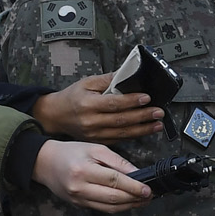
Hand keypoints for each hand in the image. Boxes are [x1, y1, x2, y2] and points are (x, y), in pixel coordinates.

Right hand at [32, 72, 165, 140]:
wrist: (56, 116)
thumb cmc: (72, 97)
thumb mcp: (87, 83)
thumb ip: (108, 79)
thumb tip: (128, 73)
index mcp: (87, 104)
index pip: (113, 103)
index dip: (131, 101)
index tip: (147, 98)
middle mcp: (91, 121)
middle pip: (121, 120)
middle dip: (143, 116)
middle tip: (158, 112)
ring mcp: (94, 134)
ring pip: (122, 133)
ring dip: (143, 129)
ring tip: (157, 124)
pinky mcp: (98, 141)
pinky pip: (119, 139)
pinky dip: (134, 135)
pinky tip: (145, 131)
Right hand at [32, 140, 150, 211]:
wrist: (45, 163)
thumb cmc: (71, 152)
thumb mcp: (95, 149)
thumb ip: (117, 161)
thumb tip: (138, 173)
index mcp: (83, 170)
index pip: (114, 181)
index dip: (133, 186)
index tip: (147, 189)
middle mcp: (79, 187)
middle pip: (113, 198)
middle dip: (134, 198)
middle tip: (149, 196)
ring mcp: (78, 199)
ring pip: (109, 207)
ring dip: (129, 206)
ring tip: (143, 201)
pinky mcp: (79, 205)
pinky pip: (103, 209)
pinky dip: (118, 207)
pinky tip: (129, 202)